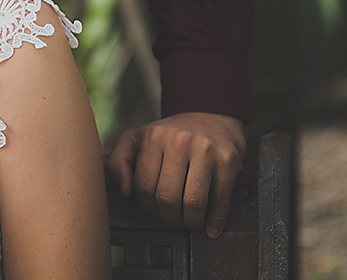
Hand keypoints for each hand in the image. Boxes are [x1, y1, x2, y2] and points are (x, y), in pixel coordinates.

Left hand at [106, 112, 245, 237]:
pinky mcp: (228, 160)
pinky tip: (211, 229)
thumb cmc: (168, 135)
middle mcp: (179, 141)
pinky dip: (216, 220)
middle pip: (168, 197)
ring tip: (188, 222)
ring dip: (190, 222)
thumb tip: (123, 190)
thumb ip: (118, 161)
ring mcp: (206, 151)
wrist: (209, 116)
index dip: (147, 207)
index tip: (153, 211)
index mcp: (154, 137)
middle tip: (171, 220)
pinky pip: (221, 199)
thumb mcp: (136, 138)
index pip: (144, 186)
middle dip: (168, 217)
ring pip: (194, 202)